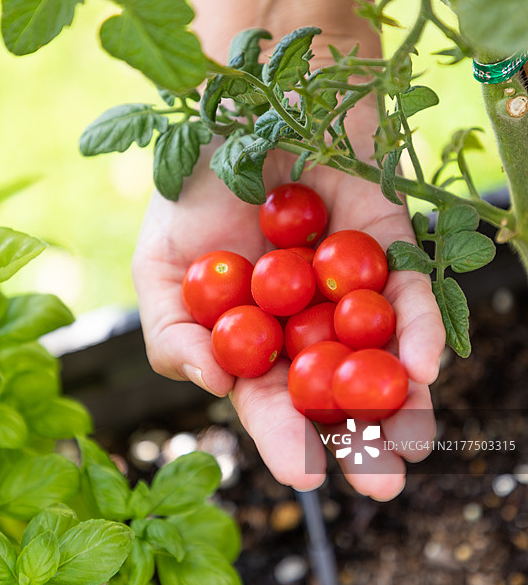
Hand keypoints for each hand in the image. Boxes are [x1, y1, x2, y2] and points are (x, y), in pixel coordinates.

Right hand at [132, 106, 444, 500]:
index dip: (286, 438)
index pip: (272, 399)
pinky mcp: (391, 245)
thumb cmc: (192, 187)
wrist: (239, 103)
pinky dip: (420, 326)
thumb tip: (215, 386)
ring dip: (406, 401)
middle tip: (382, 481)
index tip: (305, 478)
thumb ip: (174, 332)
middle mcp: (308, 322)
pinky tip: (424, 365)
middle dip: (362, 439)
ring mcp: (352, 288)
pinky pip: (414, 291)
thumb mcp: (160, 265)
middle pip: (339, 393)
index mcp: (254, 338)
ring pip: (386, 356)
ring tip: (416, 442)